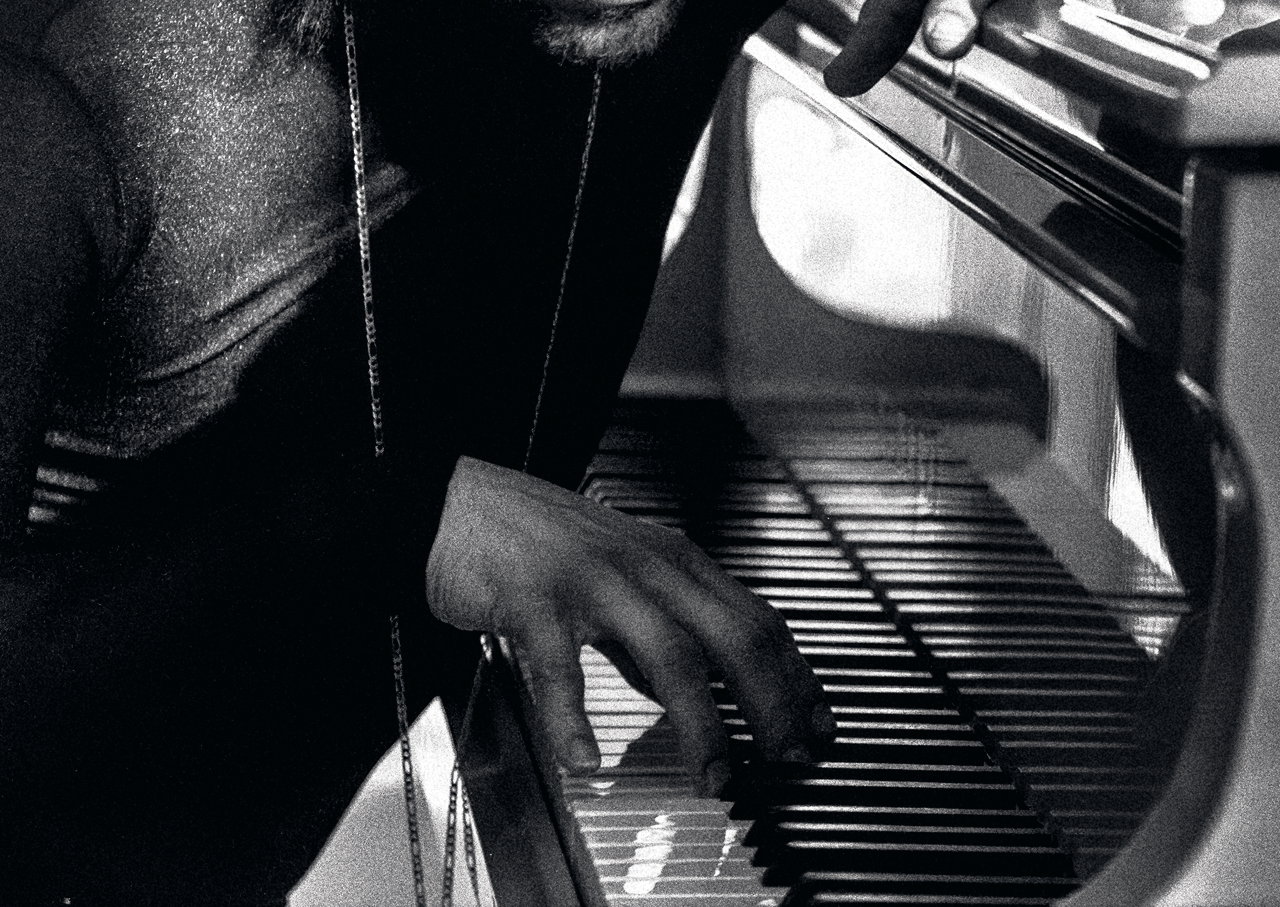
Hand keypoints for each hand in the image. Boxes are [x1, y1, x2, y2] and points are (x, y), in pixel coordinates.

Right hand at [425, 457, 832, 795]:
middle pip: (733, 636)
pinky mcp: (535, 599)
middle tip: (788, 759)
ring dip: (700, 723)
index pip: (759, 620)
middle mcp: (649, 567)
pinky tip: (584, 760)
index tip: (820, 725)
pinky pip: (561, 665)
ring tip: (713, 776)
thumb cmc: (540, 545)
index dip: (797, 676)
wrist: (458, 504)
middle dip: (771, 703)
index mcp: (676, 563)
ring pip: (669, 652)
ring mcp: (595, 581)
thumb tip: (695, 691)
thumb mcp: (622, 578)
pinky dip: (574, 719)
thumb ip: (658, 632)